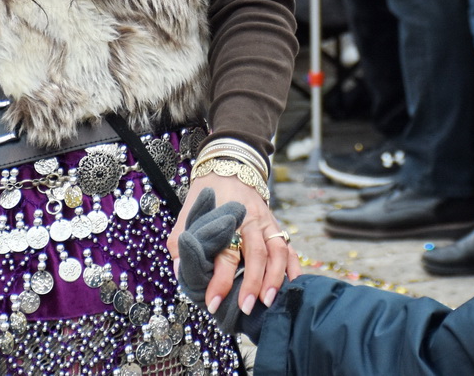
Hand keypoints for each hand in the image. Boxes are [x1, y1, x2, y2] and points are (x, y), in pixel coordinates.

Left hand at [168, 174, 296, 318]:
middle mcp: (249, 222)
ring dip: (275, 278)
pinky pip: (289, 248)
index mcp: (225, 220)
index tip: (212, 303)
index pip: (225, 254)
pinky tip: (293, 286)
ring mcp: (266, 223)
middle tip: (246, 308)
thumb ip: (180, 242)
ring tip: (269, 302)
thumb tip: (180, 273)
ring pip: (277, 251)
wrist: (230, 166)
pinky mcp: (276, 226)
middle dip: (252, 283)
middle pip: (255, 254)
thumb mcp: (187, 213)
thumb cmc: (207, 195)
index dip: (220, 281)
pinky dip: (293, 267)